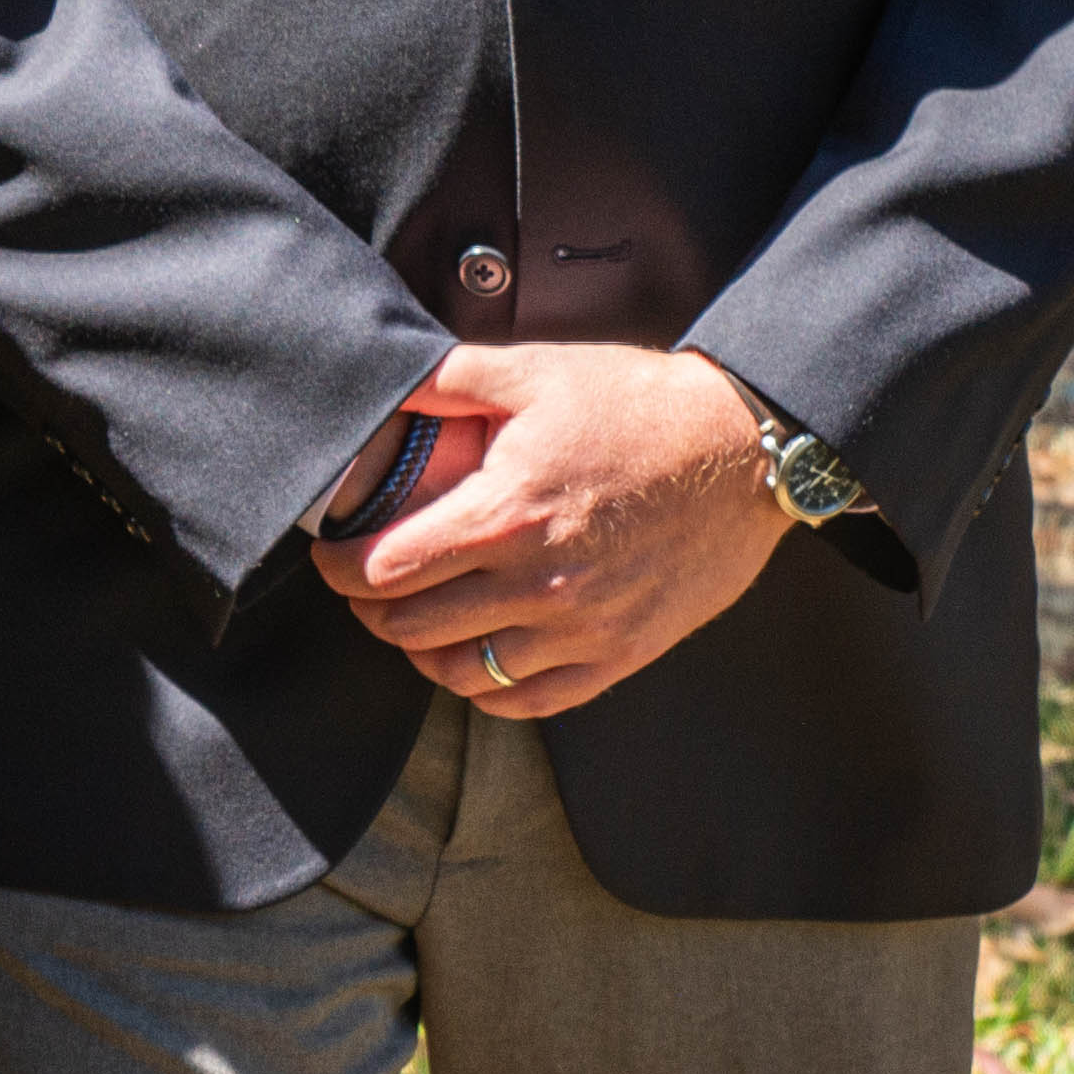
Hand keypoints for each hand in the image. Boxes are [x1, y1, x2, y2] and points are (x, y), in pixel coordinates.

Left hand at [317, 345, 784, 719]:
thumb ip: (451, 378)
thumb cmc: (641, 408)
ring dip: (421, 654)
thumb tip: (386, 387)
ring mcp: (581, 629)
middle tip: (363, 586)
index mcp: (507, 514)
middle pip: (412, 628)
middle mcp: (539, 584)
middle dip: (371, 609)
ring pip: (463, 674)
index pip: (387, 569)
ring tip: (412, 622)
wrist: (743, 453)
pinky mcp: (619, 656)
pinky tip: (474, 659)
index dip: (341, 566)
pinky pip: (529, 701)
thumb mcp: (539, 371)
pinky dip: (487, 689)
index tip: (331, 554)